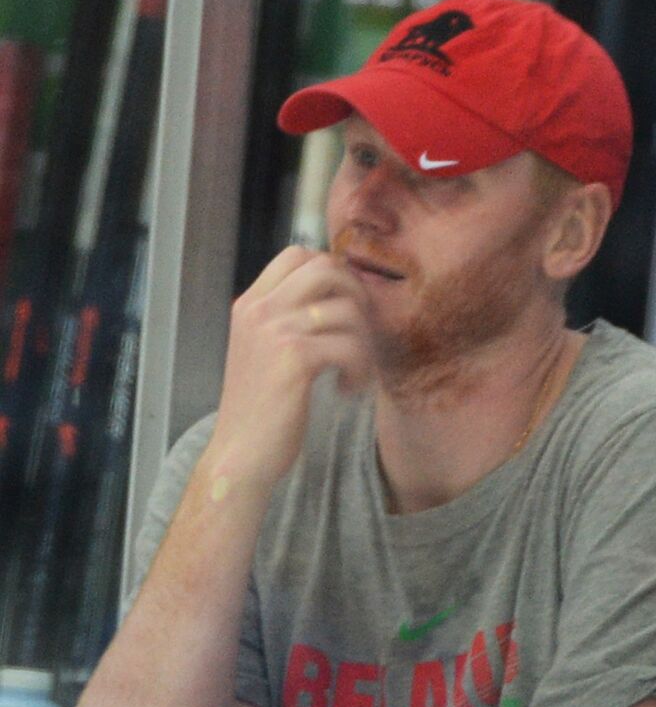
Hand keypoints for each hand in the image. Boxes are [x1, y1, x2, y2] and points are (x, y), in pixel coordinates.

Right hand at [205, 246, 374, 490]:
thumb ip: (289, 319)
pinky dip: (359, 368)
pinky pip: (350, 344)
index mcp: (250, 304)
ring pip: (346, 309)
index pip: (298, 253)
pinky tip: (346, 388)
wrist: (241, 454)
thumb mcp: (265, 351)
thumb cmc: (263, 408)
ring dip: (363, 341)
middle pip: (325, 268)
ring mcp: (274, 331)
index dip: (334, 272)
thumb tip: (342, 291)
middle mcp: (258, 310)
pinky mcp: (294, 358)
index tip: (347, 307)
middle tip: (360, 332)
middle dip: (356, 296)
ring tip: (354, 371)